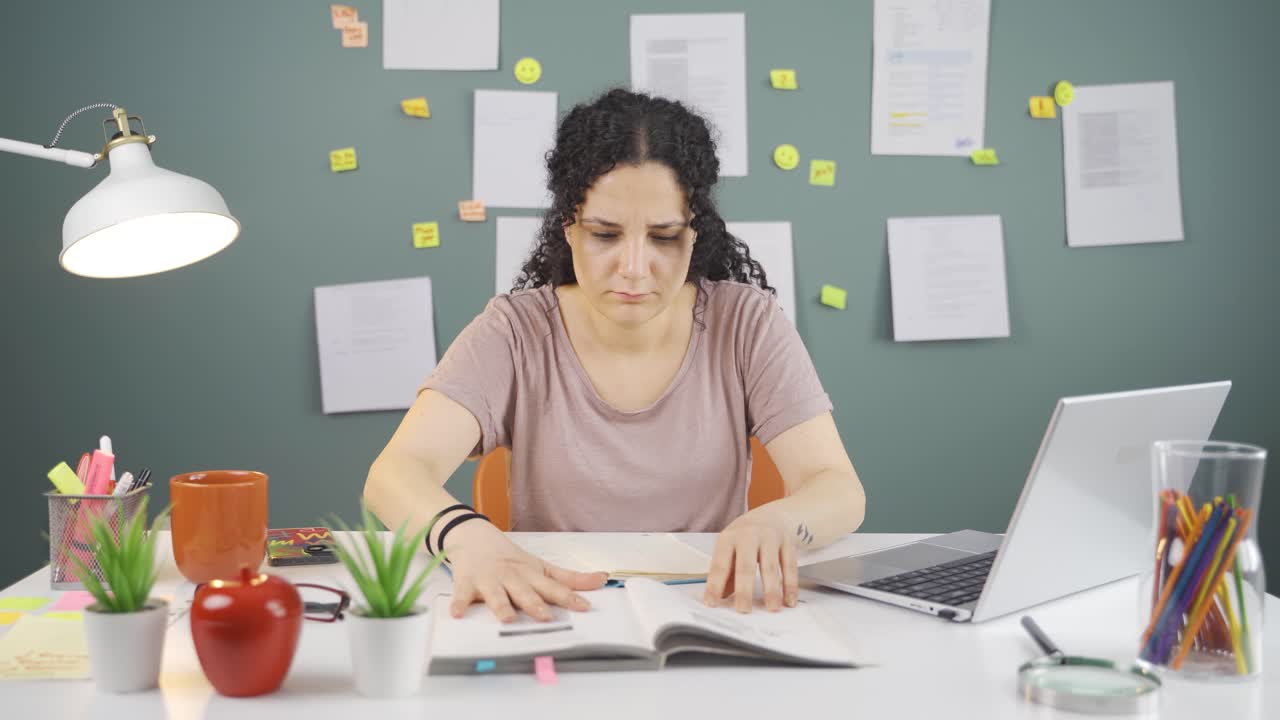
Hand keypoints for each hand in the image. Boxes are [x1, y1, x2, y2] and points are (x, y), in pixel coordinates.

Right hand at [442, 520, 607, 621]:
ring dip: (501, 606)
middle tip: (546, 617)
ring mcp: (489, 580)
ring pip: (496, 595)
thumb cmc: (511, 559)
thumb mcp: (541, 566)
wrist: (473, 536)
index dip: (569, 597)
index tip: (584, 607)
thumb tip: (603, 579)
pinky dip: (459, 603)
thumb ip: (570, 578)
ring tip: (508, 619)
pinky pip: (462, 595)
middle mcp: (512, 577)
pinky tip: (458, 613)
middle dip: (535, 604)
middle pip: (525, 592)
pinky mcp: (466, 583)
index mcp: (531, 575)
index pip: (553, 587)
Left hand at [703, 515, 797, 612]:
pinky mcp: (788, 542)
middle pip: (745, 566)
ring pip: (770, 567)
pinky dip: (790, 586)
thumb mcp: (730, 550)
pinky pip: (790, 566)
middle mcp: (748, 535)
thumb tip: (719, 598)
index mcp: (728, 538)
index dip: (715, 585)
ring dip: (771, 590)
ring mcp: (769, 537)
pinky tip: (789, 601)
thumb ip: (726, 573)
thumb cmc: (745, 538)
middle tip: (743, 610)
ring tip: (771, 608)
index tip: (712, 603)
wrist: (770, 515)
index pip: (719, 565)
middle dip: (744, 590)